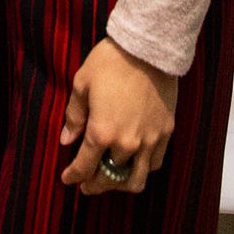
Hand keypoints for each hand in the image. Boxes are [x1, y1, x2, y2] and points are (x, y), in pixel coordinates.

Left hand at [60, 38, 177, 196]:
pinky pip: (154, 163)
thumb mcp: (82, 83)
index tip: (67, 179)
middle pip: (109, 178)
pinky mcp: (166, 133)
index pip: (85, 166)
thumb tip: (67, 140)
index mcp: (102, 132)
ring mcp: (149, 141)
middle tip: (87, 184)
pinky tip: (134, 163)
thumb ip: (74, 116)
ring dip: (120, 185)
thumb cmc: (110, 62)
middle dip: (95, 184)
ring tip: (111, 180)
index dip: (74, 176)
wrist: (148, 48)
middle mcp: (126, 143)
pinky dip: (142, 169)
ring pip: (135, 180)